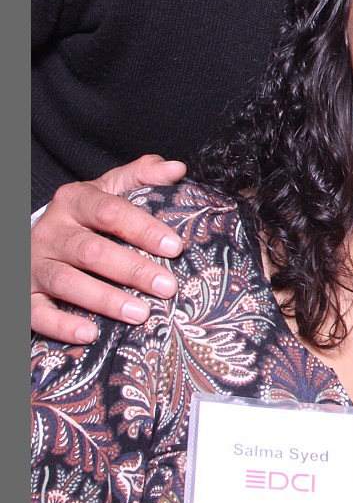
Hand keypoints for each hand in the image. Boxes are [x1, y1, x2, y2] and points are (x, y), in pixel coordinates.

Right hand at [32, 162, 186, 350]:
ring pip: (67, 281)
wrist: (34, 242)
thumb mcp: (106, 191)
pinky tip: (90, 334)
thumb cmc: (81, 219)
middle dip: (132, 270)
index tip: (174, 247)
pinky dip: (63, 325)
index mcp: (73, 202)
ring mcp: (36, 264)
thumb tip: (176, 169)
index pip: (110, 211)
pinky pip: (40, 313)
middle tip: (166, 287)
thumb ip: (139, 177)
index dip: (142, 229)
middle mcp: (52, 231)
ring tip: (140, 313)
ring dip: (105, 299)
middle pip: (91, 250)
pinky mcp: (26, 295)